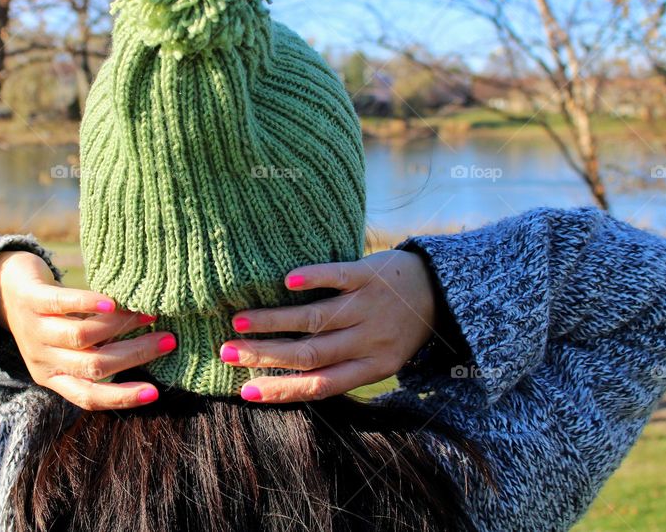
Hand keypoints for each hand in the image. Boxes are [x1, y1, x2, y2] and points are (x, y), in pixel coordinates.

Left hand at [0, 251, 175, 409]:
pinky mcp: (30, 300)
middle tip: (167, 340)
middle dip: (135, 355)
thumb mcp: (67, 346)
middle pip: (93, 366)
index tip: (155, 392)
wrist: (3, 286)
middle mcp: (41, 358)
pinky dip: (88, 304)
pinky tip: (112, 302)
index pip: (89, 397)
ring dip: (121, 326)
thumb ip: (98, 352)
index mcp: (53, 376)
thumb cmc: (49, 319)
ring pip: (82, 337)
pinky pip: (61, 305)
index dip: (122, 398)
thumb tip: (149, 353)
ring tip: (147, 313)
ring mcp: (34, 329)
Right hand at [219, 250, 436, 402]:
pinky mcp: (371, 274)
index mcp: (371, 368)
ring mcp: (370, 306)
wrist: (439, 289)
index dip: (282, 389)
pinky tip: (288, 281)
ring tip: (239, 320)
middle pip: (310, 353)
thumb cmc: (398, 328)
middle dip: (265, 355)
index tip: (245, 391)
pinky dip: (314, 279)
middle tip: (227, 351)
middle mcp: (369, 340)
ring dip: (274, 320)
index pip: (320, 385)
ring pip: (316, 318)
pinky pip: (339, 277)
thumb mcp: (379, 358)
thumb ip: (341, 365)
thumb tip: (284, 377)